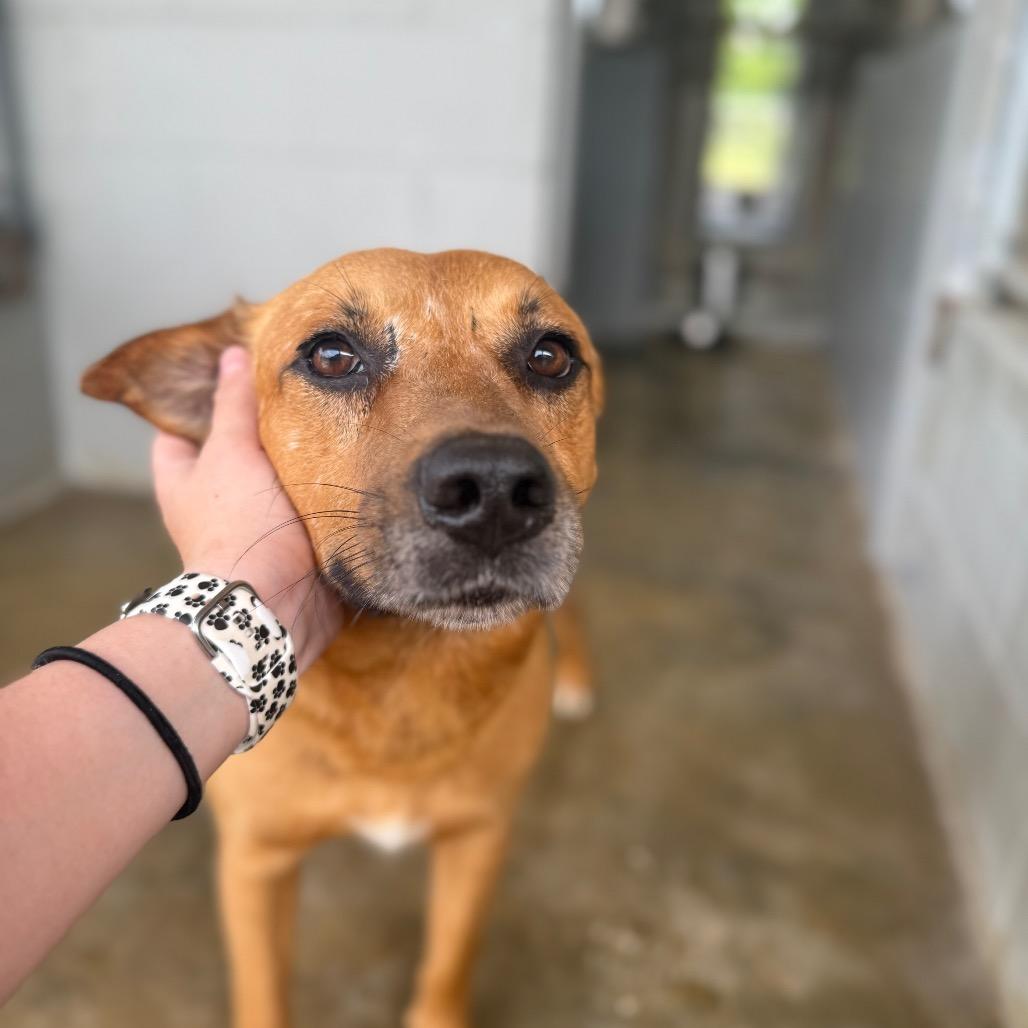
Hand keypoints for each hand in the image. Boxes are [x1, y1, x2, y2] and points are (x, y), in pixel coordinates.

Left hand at [151, 347, 340, 671]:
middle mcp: (213, 505)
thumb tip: (231, 353)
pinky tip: (348, 460)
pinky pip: (307, 508)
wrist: (276, 602)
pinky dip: (323, 490)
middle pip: (231, 454)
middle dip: (258, 428)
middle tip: (292, 390)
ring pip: (273, 481)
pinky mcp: (292, 548)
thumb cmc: (238, 524)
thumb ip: (234, 403)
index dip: (195, 404)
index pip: (176, 432)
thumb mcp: (232, 450)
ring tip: (328, 416)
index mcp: (182, 480)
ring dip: (299, 459)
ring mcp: (254, 528)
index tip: (229, 375)